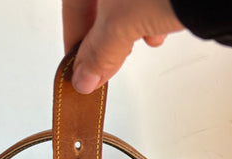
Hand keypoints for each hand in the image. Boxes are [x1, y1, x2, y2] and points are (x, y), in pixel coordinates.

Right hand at [63, 0, 184, 93]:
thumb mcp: (123, 23)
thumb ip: (100, 53)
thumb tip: (85, 77)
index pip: (73, 6)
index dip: (73, 39)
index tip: (77, 66)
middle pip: (99, 3)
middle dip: (104, 33)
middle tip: (107, 59)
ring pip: (125, 0)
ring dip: (129, 24)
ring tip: (138, 42)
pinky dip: (148, 11)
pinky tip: (158, 28)